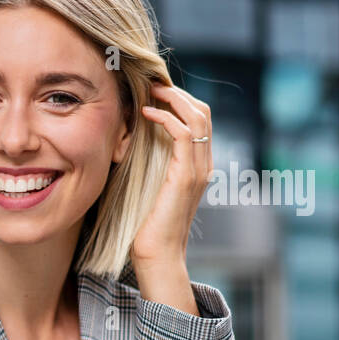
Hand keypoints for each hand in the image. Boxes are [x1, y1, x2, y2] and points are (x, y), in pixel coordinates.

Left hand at [131, 82, 212, 271]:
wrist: (158, 254)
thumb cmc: (149, 225)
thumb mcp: (151, 187)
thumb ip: (152, 165)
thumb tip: (134, 143)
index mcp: (197, 165)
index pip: (200, 120)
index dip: (181, 101)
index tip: (156, 93)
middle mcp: (203, 164)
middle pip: (204, 113)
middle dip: (179, 94)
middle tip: (153, 85)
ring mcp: (198, 170)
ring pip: (198, 118)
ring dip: (174, 100)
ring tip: (151, 92)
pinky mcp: (185, 176)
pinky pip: (183, 135)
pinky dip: (166, 118)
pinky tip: (146, 115)